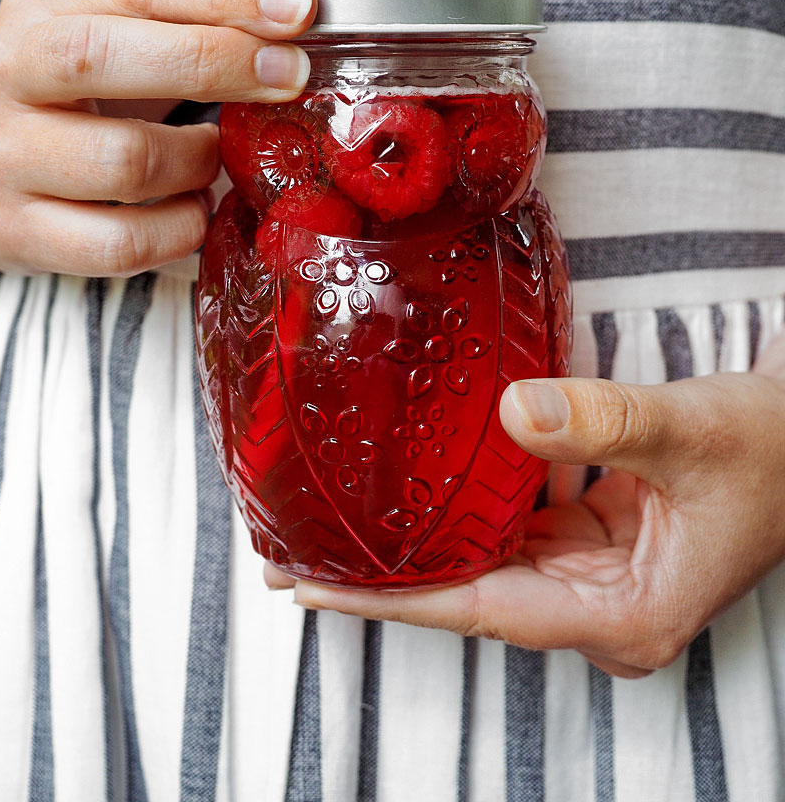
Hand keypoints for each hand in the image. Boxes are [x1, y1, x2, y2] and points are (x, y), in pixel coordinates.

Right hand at [0, 0, 314, 275]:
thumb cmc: (69, 85)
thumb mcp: (111, 24)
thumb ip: (187, 16)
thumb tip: (294, 18)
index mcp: (46, 3)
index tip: (296, 6)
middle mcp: (11, 74)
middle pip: (103, 58)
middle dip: (215, 62)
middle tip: (286, 75)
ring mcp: (8, 157)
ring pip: (122, 162)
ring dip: (197, 160)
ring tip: (215, 154)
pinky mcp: (20, 232)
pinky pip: (120, 243)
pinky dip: (179, 229)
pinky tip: (191, 208)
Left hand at [272, 342, 784, 678]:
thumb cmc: (776, 446)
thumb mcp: (690, 432)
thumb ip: (604, 422)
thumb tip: (512, 414)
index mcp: (625, 617)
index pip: (480, 612)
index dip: (390, 600)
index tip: (310, 587)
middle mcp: (605, 609)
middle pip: (473, 592)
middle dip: (387, 573)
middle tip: (294, 552)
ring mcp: (603, 574)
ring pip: (492, 557)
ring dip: (423, 537)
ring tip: (338, 523)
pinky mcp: (602, 538)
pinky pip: (520, 525)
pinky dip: (471, 504)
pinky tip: (425, 482)